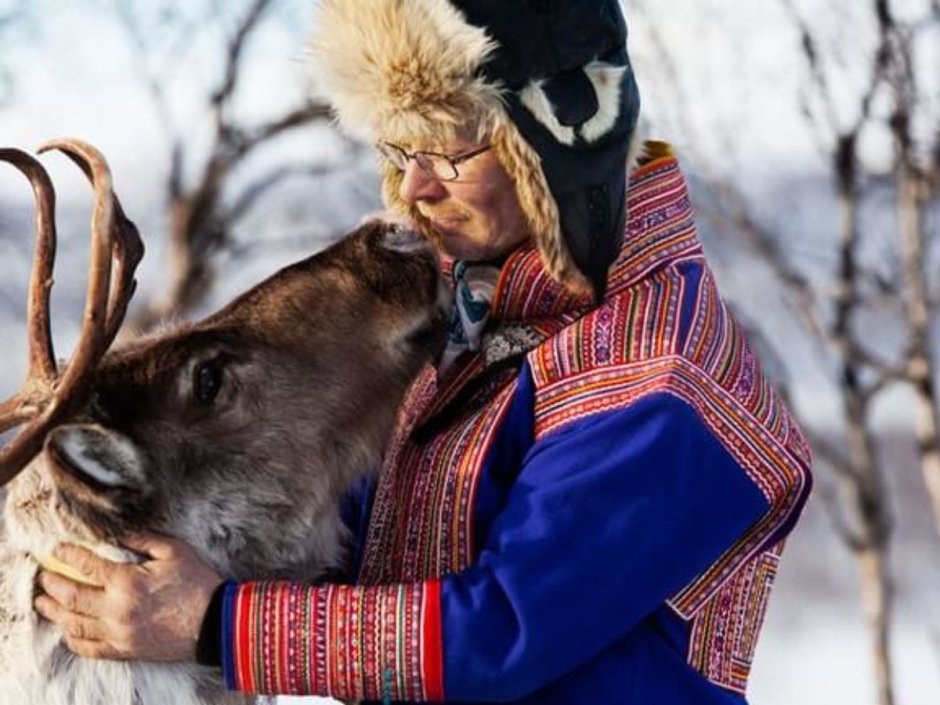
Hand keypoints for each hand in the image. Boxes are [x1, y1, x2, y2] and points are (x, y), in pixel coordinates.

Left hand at [33, 533, 221, 661]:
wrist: (214, 621)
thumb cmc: (197, 583)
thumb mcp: (174, 551)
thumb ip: (144, 539)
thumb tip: (117, 536)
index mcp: (127, 581)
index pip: (86, 565)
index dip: (67, 554)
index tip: (57, 549)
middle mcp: (116, 609)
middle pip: (70, 596)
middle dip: (52, 584)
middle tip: (44, 576)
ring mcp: (118, 632)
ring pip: (73, 624)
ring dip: (54, 611)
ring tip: (44, 602)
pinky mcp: (124, 650)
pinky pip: (89, 648)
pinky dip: (73, 638)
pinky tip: (67, 630)